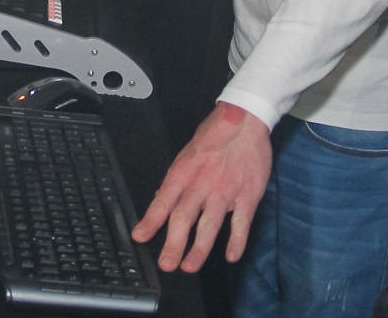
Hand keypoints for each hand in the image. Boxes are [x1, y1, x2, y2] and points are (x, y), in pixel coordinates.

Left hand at [132, 101, 273, 271]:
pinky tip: (231, 256)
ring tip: (189, 266)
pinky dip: (236, 241)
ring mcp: (225, 191)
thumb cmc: (214, 136)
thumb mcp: (186, 154)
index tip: (139, 237)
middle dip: (173, 244)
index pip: (162, 201)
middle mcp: (201, 184)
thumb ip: (176, 180)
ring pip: (210, 225)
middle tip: (166, 264)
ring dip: (199, 249)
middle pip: (184, 218)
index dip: (150, 221)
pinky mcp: (248, 196)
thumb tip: (162, 200)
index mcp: (183, 173)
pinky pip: (241, 223)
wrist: (243, 120)